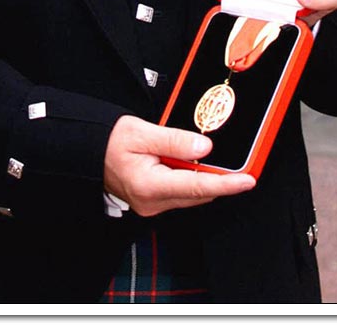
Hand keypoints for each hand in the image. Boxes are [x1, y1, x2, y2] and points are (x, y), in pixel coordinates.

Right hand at [104, 115, 255, 216]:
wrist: (90, 152)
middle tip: (242, 166)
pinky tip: (194, 165)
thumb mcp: (142, 132)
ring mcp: (153, 205)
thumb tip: (204, 148)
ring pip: (191, 195)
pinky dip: (192, 180)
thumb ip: (175, 140)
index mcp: (149, 185)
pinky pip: (181, 194)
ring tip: (219, 162)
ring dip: (206, 179)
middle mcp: (152, 202)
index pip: (196, 187)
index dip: (225, 183)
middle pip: (198, 194)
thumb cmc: (110, 141)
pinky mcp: (154, 202)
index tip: (247, 180)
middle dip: (220, 180)